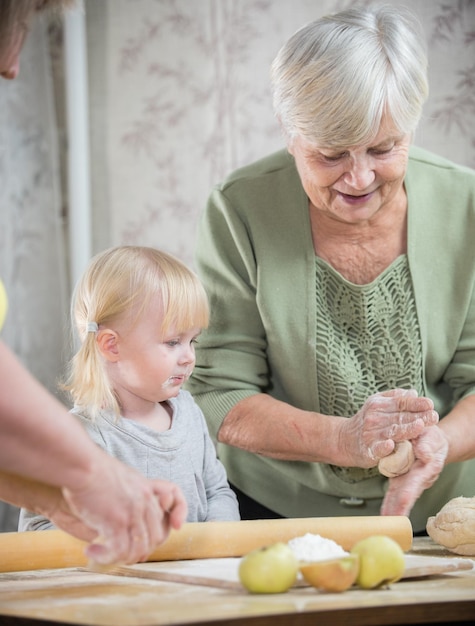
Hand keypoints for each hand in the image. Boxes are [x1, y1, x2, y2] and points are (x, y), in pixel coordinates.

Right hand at [63, 454, 186, 565]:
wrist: (83, 466)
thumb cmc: (95, 471)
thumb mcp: (123, 479)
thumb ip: (131, 496)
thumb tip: (125, 515)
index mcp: (147, 491)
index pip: (165, 519)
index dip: (157, 537)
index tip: (154, 542)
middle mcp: (145, 502)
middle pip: (155, 539)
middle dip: (138, 552)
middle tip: (117, 554)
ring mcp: (133, 513)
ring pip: (138, 549)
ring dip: (119, 558)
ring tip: (101, 554)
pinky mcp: (117, 522)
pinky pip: (119, 551)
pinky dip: (106, 557)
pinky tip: (91, 551)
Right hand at [341, 389, 438, 467]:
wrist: (344, 439)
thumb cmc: (367, 421)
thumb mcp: (377, 404)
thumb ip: (396, 397)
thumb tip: (414, 392)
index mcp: (379, 404)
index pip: (400, 403)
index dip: (416, 403)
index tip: (430, 404)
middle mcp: (374, 417)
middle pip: (399, 417)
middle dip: (418, 417)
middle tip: (434, 416)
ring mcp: (370, 434)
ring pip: (392, 432)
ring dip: (406, 429)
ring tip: (420, 426)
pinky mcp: (367, 450)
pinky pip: (376, 448)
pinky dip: (383, 447)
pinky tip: (390, 444)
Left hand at [380, 425, 448, 515]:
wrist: (430, 441)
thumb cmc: (432, 438)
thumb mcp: (431, 437)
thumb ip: (427, 445)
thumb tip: (424, 454)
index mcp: (425, 469)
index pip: (415, 483)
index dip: (409, 493)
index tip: (403, 502)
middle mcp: (417, 479)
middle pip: (406, 496)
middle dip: (399, 509)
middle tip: (391, 522)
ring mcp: (407, 481)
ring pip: (399, 498)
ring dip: (392, 510)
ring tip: (384, 523)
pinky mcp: (399, 480)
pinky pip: (393, 493)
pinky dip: (388, 504)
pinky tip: (383, 515)